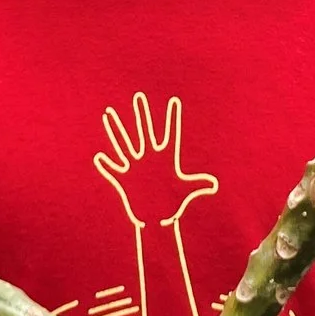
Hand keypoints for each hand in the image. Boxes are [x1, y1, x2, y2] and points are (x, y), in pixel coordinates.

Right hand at [95, 93, 219, 232]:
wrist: (157, 219)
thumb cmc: (173, 204)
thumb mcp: (186, 191)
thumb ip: (199, 184)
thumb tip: (215, 185)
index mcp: (166, 159)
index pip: (171, 134)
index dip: (173, 118)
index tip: (175, 101)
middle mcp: (149, 158)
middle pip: (145, 131)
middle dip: (142, 114)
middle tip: (139, 96)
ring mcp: (136, 167)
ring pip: (124, 144)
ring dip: (116, 130)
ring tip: (109, 114)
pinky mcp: (125, 180)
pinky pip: (113, 170)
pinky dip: (106, 165)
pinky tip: (99, 157)